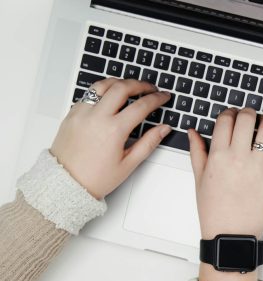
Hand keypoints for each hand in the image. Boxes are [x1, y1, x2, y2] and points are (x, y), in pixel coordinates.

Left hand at [50, 78, 171, 198]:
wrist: (66, 183)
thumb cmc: (95, 178)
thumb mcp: (128, 164)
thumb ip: (149, 143)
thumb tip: (163, 129)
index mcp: (113, 130)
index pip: (141, 106)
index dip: (156, 99)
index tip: (163, 97)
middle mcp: (96, 117)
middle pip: (122, 87)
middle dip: (140, 84)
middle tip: (150, 88)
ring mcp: (82, 113)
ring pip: (102, 85)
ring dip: (119, 82)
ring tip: (130, 86)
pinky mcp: (72, 114)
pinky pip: (88, 94)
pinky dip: (102, 91)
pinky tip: (110, 97)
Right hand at [189, 108, 262, 280]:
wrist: (230, 235)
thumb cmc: (214, 211)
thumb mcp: (199, 179)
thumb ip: (197, 152)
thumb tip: (194, 132)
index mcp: (218, 156)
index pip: (225, 120)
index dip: (229, 113)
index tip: (232, 115)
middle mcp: (239, 158)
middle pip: (246, 119)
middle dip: (248, 112)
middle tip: (249, 115)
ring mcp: (259, 167)